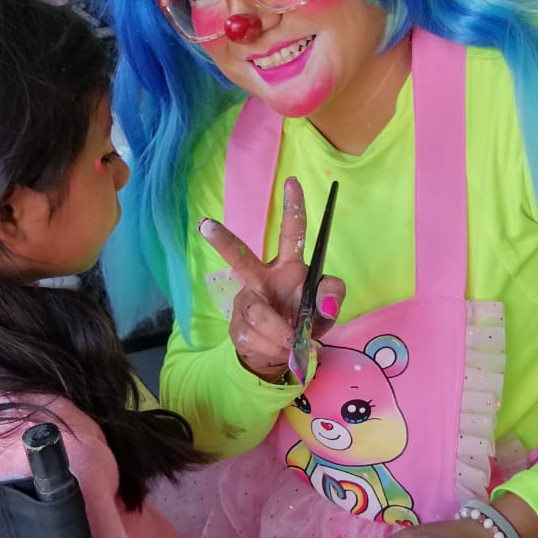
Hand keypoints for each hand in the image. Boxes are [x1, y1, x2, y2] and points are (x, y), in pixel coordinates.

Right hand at [198, 176, 345, 381]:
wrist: (282, 354)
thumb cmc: (305, 321)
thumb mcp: (327, 310)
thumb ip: (332, 297)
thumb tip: (327, 303)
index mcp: (289, 267)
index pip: (291, 233)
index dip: (294, 208)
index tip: (293, 182)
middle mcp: (262, 277)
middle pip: (240, 257)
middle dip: (223, 241)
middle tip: (205, 224)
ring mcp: (246, 300)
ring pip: (257, 313)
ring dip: (279, 333)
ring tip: (292, 345)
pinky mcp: (235, 324)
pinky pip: (252, 336)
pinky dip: (272, 348)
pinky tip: (278, 350)